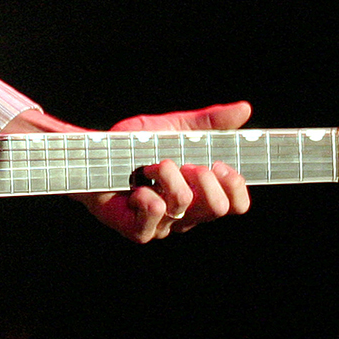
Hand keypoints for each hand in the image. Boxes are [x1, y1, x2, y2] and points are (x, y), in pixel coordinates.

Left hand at [0, 101, 251, 243]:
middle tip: (188, 163)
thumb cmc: (135, 145)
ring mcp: (163, 224)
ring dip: (167, 177)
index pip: (236, 204)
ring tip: (151, 164)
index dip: (235, 186)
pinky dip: (148, 202)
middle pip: (216, 209)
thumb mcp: (174, 127)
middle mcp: (186, 213)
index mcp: (201, 192)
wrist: (93, 152)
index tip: (221, 164)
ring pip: (183, 207)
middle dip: (205, 181)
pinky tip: (139, 188)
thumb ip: (209, 122)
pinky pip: (151, 226)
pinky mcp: (137, 230)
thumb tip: (245, 108)